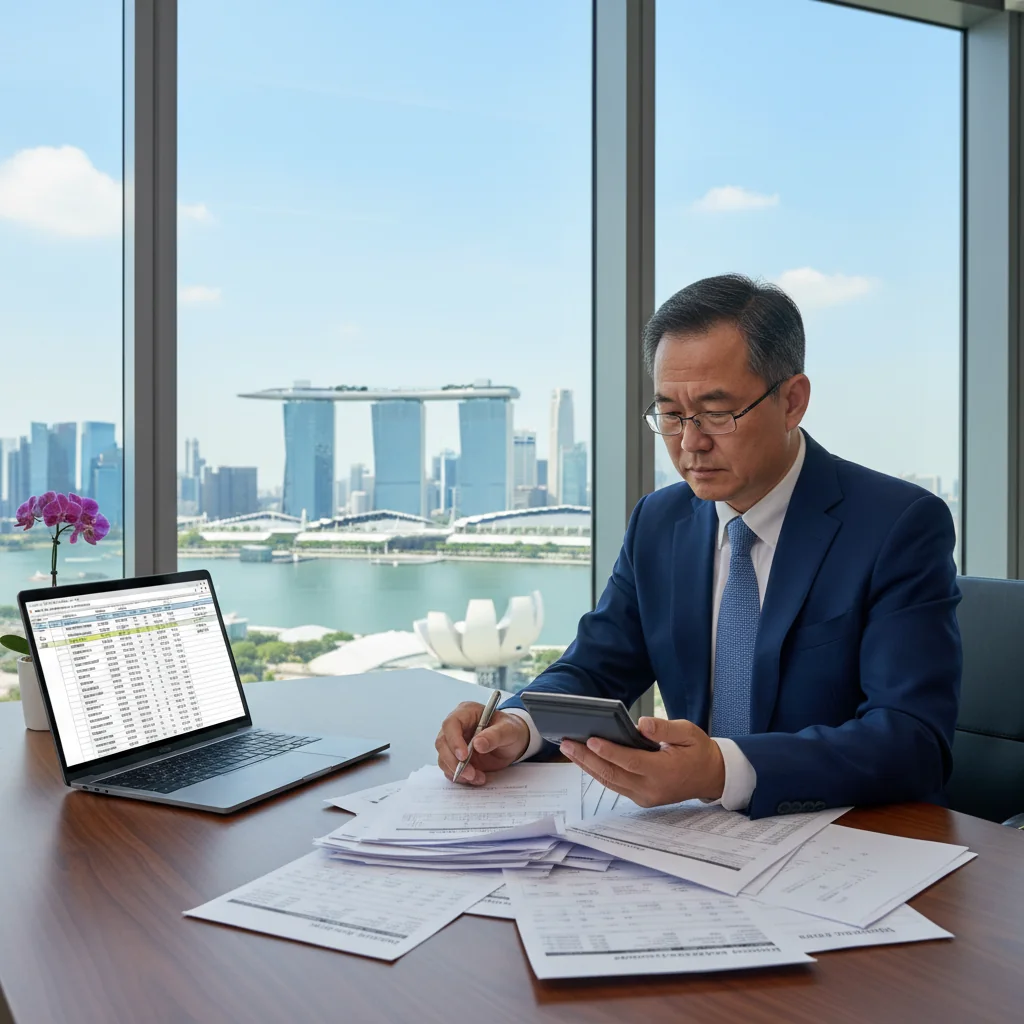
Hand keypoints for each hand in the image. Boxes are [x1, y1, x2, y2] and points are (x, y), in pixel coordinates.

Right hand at [435, 702, 530, 785]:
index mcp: (467, 712)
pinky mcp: (456, 757)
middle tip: (470, 773)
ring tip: (478, 777)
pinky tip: (477, 778)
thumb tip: (478, 744)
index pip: (451, 724)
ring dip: (458, 771)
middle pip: (442, 742)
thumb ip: (495, 735)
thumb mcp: (508, 730)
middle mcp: (457, 726)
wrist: (513, 742)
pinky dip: (461, 777)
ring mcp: (454, 742)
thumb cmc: (510, 730)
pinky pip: (450, 768)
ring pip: (443, 758)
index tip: (464, 756)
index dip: (454, 740)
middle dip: (453, 761)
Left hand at [559, 717, 725, 807]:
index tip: (591, 740)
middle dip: (587, 758)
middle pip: (613, 774)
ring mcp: (645, 796)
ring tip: (569, 749)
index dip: (610, 751)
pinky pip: (615, 785)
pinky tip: (586, 759)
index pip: (631, 762)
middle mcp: (652, 788)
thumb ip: (664, 729)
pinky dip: (598, 771)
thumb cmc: (699, 751)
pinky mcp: (641, 798)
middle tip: (566, 743)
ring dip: (587, 766)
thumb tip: (641, 724)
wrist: (711, 776)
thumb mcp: (688, 732)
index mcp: (665, 771)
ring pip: (610, 781)